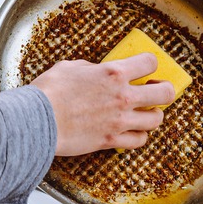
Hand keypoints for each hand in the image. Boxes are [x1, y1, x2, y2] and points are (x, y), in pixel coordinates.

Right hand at [30, 53, 173, 155]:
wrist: (37, 120)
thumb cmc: (49, 92)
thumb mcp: (69, 67)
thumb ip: (89, 68)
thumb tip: (94, 71)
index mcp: (113, 73)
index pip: (149, 62)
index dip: (150, 63)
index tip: (146, 67)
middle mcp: (123, 96)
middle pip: (164, 93)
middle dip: (163, 90)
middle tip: (156, 90)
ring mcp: (120, 120)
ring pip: (155, 120)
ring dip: (152, 115)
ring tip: (145, 113)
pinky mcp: (111, 140)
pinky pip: (138, 141)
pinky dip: (138, 136)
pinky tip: (131, 131)